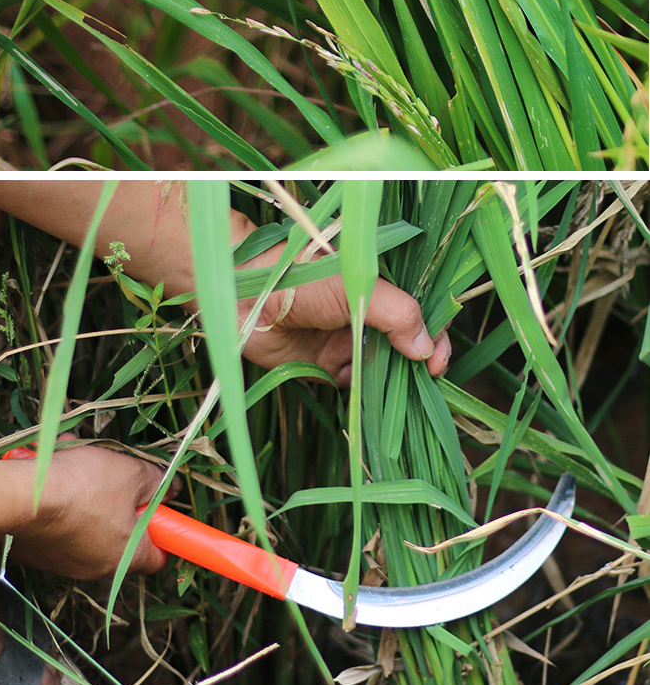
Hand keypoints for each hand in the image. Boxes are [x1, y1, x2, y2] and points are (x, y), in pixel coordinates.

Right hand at [8, 445, 176, 578]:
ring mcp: (63, 563)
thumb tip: (171, 488)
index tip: (157, 508)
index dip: (163, 532)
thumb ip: (157, 482)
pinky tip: (51, 474)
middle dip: (120, 503)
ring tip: (75, 463)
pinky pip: (57, 526)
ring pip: (87, 525)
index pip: (159, 558)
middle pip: (121, 537)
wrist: (15, 498)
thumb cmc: (82, 487)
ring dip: (86, 495)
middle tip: (113, 477)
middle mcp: (96, 569)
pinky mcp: (36, 553)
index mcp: (126, 557)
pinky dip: (58, 502)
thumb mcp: (131, 474)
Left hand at [238, 246, 451, 386]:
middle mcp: (364, 316)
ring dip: (396, 384)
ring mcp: (345, 343)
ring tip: (406, 398)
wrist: (244, 296)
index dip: (436, 334)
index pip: (419, 312)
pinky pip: (355, 388)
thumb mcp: (358, 286)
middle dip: (420, 365)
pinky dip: (367, 398)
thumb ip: (397, 313)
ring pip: (383, 369)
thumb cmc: (300, 278)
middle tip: (430, 381)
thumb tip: (428, 347)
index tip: (440, 360)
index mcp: (376, 288)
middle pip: (405, 345)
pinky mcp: (324, 368)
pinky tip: (376, 407)